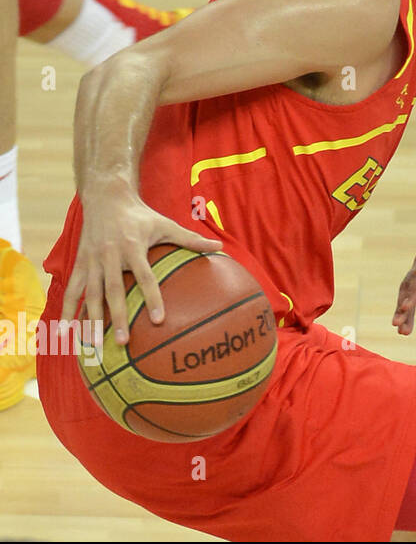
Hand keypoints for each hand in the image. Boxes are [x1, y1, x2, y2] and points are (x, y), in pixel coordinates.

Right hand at [62, 186, 222, 345]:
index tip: (158, 320)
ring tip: (94, 345)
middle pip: (113, 290)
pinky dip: (67, 310)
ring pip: (90, 294)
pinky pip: (72, 290)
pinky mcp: (79, 263)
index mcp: (133, 246)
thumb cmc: (141, 215)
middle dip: (117, 316)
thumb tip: (220, 246)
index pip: (145, 276)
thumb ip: (191, 238)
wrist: (106, 198)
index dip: (152, 297)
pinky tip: (66, 331)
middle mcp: (110, 255)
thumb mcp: (166, 224)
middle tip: (123, 341)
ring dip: (91, 320)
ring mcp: (92, 260)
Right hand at [393, 247, 415, 334]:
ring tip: (402, 331)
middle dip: (402, 305)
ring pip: (407, 293)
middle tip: (397, 323)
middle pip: (409, 285)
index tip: (405, 307)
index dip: (412, 291)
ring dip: (403, 312)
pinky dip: (409, 313)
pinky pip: (412, 299)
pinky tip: (405, 327)